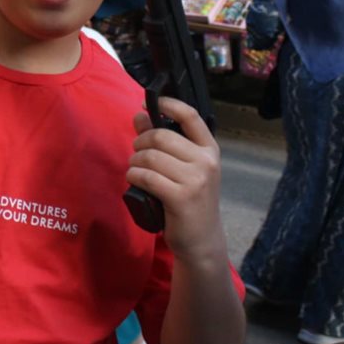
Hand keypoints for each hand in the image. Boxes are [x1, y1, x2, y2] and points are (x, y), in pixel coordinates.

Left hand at [128, 97, 226, 262]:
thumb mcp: (185, 168)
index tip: (150, 103)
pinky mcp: (181, 198)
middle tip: (137, 154)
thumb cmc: (191, 200)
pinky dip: (134, 176)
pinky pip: (146, 177)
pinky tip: (135, 181)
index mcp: (209, 150)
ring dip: (134, 162)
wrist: (202, 240)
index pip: (190, 116)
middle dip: (140, 142)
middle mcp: (206, 162)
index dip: (168, 104)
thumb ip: (165, 142)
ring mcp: (195, 180)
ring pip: (150, 157)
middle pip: (161, 136)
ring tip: (136, 170)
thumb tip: (140, 115)